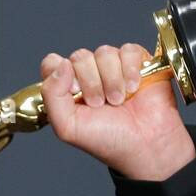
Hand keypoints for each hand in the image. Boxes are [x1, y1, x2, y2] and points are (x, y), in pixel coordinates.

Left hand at [40, 42, 195, 180]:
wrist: (143, 145)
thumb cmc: (107, 140)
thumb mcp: (67, 126)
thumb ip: (52, 95)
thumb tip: (61, 64)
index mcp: (68, 89)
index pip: (53, 64)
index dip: (61, 74)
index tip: (75, 93)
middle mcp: (89, 75)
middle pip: (79, 57)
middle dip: (91, 83)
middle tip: (100, 105)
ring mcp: (113, 67)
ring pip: (104, 53)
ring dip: (112, 81)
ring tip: (118, 101)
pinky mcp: (137, 62)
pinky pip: (128, 50)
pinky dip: (130, 71)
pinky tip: (134, 88)